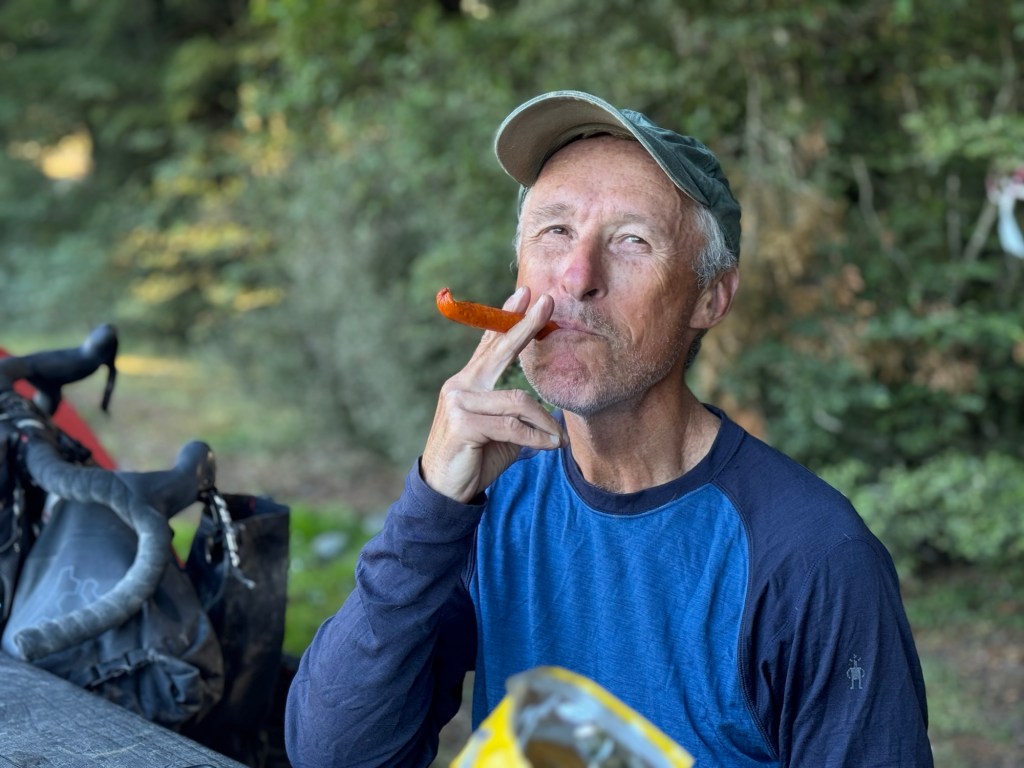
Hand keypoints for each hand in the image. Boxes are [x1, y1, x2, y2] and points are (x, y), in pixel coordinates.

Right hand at [421, 287, 565, 502]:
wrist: (445, 491)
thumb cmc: (476, 458)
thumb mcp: (501, 431)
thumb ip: (517, 413)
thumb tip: (551, 405)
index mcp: (468, 382)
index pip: (490, 344)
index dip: (507, 318)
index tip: (524, 293)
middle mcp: (460, 386)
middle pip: (499, 350)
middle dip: (525, 326)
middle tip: (548, 302)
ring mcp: (458, 402)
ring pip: (517, 401)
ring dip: (544, 422)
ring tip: (558, 439)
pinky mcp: (462, 424)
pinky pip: (512, 425)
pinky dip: (535, 437)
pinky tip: (550, 445)